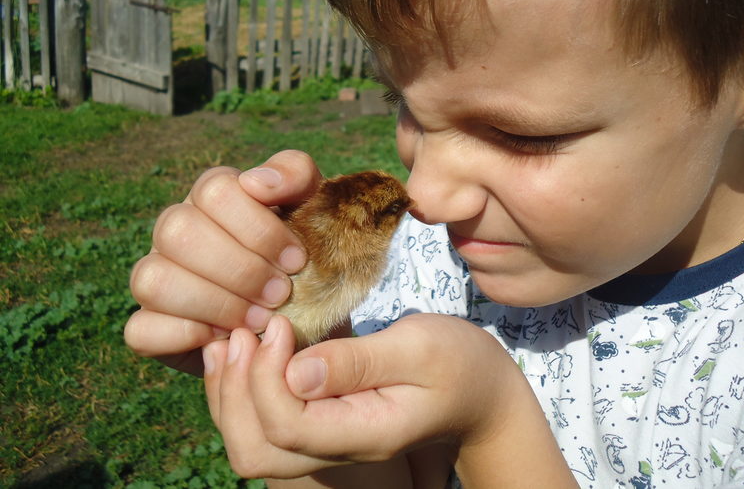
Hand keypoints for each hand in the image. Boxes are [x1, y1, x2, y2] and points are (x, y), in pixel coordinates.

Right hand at [124, 150, 322, 374]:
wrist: (308, 314)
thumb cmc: (307, 255)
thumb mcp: (315, 209)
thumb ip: (296, 175)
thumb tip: (257, 181)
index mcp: (214, 197)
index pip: (214, 190)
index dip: (257, 227)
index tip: (297, 260)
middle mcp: (176, 231)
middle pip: (178, 231)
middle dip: (239, 268)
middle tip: (280, 294)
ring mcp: (155, 277)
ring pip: (153, 279)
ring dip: (214, 303)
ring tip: (260, 319)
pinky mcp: (149, 327)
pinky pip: (140, 329)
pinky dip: (185, 335)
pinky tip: (226, 338)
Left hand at [202, 313, 541, 481]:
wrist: (483, 391)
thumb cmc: (459, 362)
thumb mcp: (420, 348)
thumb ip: (360, 361)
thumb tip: (296, 370)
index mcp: (363, 432)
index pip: (287, 425)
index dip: (266, 376)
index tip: (279, 324)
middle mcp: (338, 446)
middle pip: (256, 449)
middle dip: (234, 392)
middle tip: (240, 333)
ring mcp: (329, 437)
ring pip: (254, 441)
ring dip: (232, 391)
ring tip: (230, 339)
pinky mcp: (324, 418)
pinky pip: (268, 419)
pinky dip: (245, 386)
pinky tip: (244, 346)